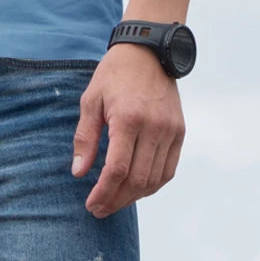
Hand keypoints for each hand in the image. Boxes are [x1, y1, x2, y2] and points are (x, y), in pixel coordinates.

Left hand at [71, 42, 184, 217]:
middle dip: (116, 200)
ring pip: (155, 180)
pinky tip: (136, 188)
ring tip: (115, 200)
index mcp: (128, 118)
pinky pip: (168, 169)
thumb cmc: (114, 74)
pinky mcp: (180, 132)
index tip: (91, 205)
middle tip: (99, 209)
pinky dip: (153, 184)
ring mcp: (170, 131)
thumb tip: (79, 173)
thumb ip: (85, 137)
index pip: (118, 169)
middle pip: (137, 180)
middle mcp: (154, 127)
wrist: (148, 51)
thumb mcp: (91, 99)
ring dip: (134, 197)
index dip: (104, 192)